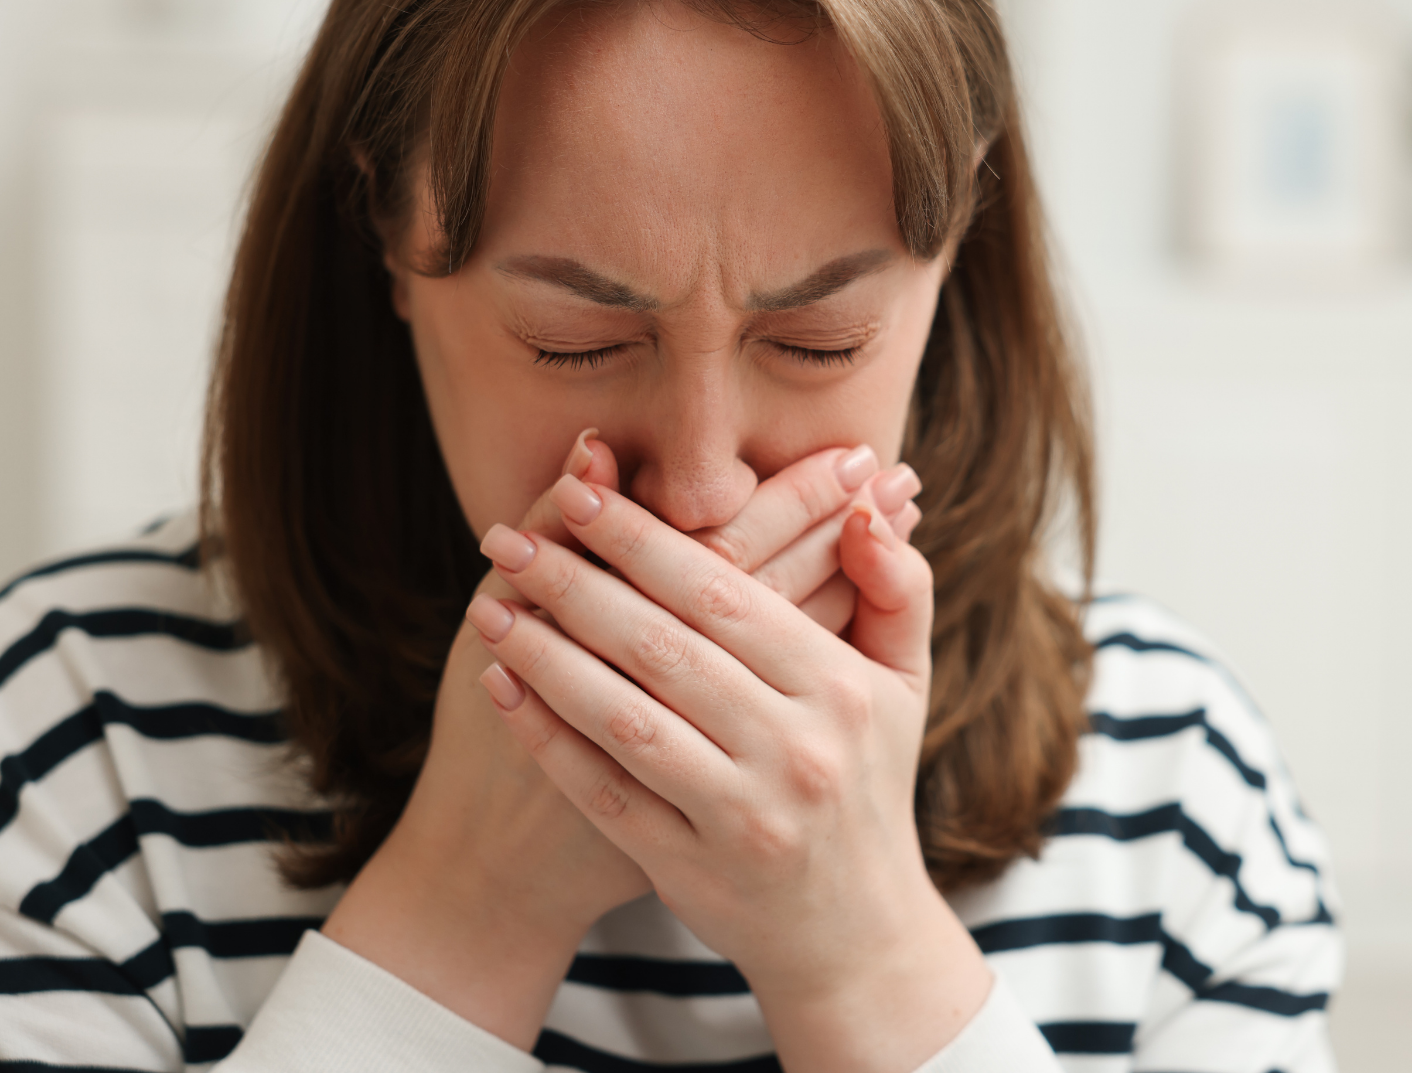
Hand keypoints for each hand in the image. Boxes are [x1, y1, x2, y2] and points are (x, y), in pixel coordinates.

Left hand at [320, 433, 920, 1048]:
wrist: (856, 935)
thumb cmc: (871, 782)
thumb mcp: (906, 683)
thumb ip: (897, 587)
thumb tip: (869, 504)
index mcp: (842, 690)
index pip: (726, 597)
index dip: (646, 541)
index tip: (581, 494)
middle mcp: (795, 751)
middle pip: (663, 648)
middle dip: (576, 582)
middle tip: (508, 535)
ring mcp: (740, 817)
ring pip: (624, 717)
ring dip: (545, 654)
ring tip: (488, 603)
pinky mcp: (689, 868)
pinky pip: (602, 791)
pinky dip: (546, 737)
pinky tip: (501, 685)